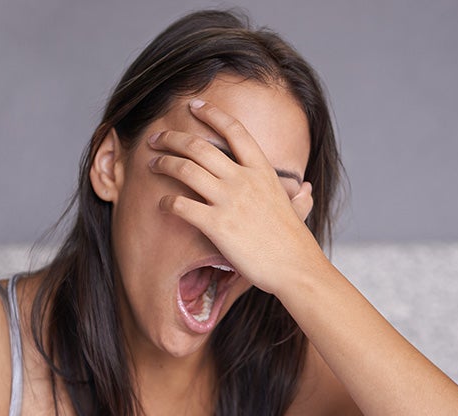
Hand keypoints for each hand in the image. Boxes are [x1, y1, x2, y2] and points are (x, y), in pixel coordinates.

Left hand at [147, 99, 323, 294]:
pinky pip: (181, 205)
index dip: (212, 114)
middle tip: (156, 138)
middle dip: (173, 138)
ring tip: (151, 164)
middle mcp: (244, 180)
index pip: (235, 130)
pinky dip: (166, 202)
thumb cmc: (295, 242)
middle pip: (199, 146)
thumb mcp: (299, 210)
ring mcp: (229, 201)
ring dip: (164, 163)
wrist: (295, 268)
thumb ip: (299, 197)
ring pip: (185, 169)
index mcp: (263, 171)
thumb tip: (305, 190)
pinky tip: (160, 204)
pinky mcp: (216, 225)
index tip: (194, 105)